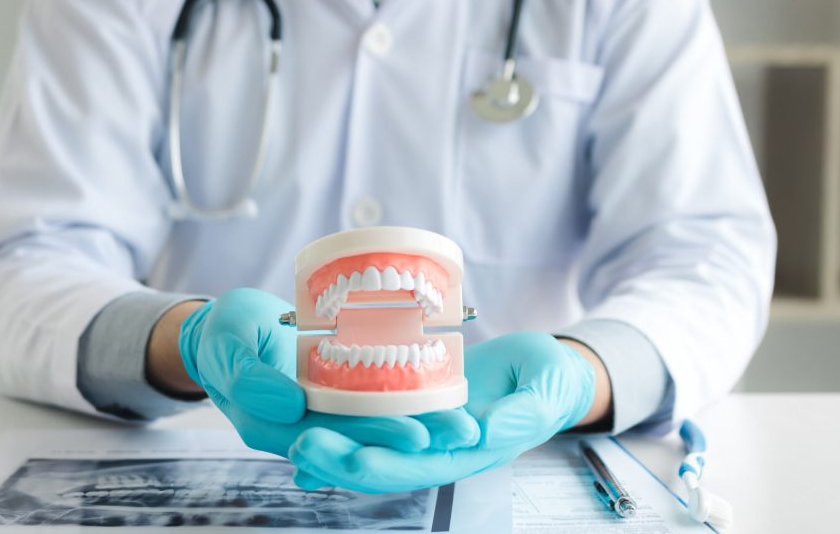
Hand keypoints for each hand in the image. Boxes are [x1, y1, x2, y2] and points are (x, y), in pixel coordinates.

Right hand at [177, 288, 478, 458]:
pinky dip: (404, 399)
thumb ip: (250, 378)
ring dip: (418, 422)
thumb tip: (290, 406)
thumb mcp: (225, 346)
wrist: (224, 330)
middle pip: (362, 436)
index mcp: (271, 425)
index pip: (331, 437)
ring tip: (464, 420)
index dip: (375, 436)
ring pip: (373, 421)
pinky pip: (370, 400)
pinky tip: (441, 397)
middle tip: (461, 429)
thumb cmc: (222, 334)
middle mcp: (301, 426)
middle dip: (413, 435)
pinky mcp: (332, 393)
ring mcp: (319, 411)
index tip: (417, 433)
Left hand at [287, 331, 598, 492]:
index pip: (419, 467)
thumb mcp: (543, 394)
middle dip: (340, 458)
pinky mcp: (416, 401)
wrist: (544, 373)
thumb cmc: (548, 382)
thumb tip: (487, 432)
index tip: (346, 458)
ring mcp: (424, 426)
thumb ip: (520, 415)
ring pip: (370, 441)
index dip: (381, 466)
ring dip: (332, 443)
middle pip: (382, 461)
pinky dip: (341, 422)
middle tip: (300, 445)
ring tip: (291, 436)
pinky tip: (306, 421)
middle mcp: (439, 447)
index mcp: (469, 452)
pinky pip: (373, 417)